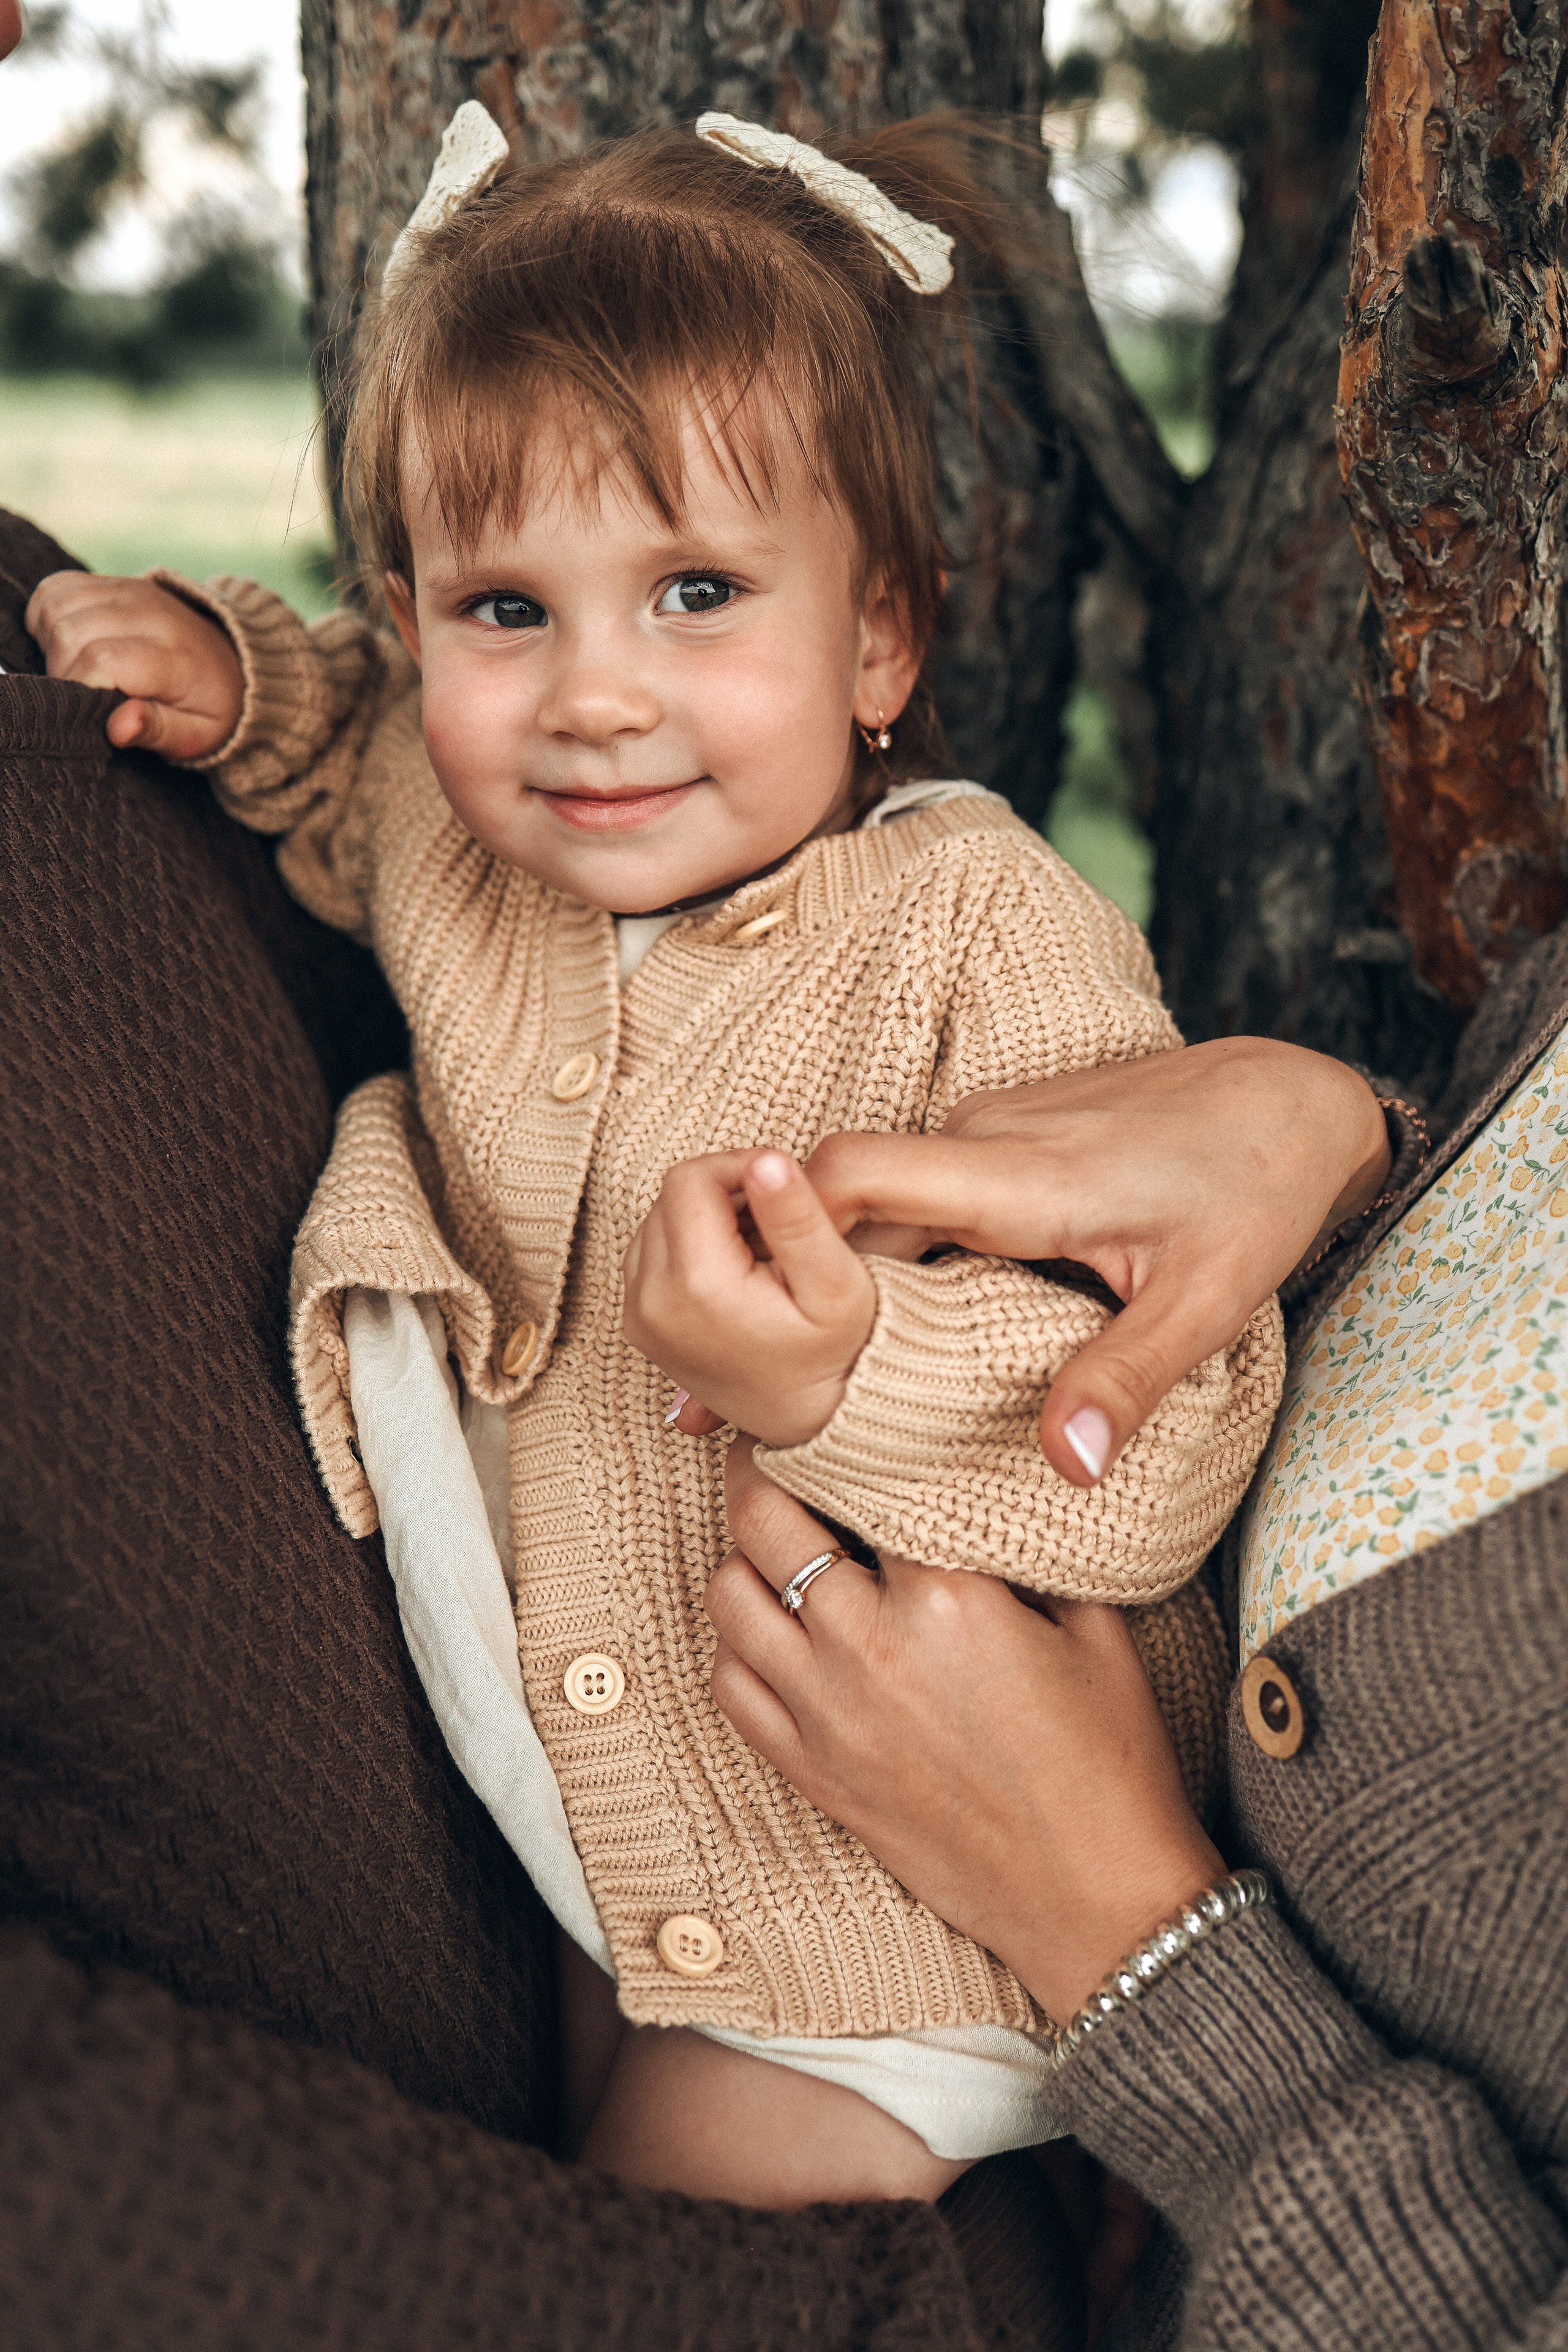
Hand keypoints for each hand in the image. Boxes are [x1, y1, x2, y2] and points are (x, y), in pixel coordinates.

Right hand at [26, 571, 243, 759]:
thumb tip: (118, 727)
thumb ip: (157, 730)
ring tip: (77, 669)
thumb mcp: (196, 736)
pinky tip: (68, 643)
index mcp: (173, 657)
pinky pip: (56, 588)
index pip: (99, 659)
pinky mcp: (114, 581)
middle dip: (61, 670)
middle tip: (84, 692)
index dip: (79, 687)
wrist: (230, 662)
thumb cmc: (208, 708)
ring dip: (51, 643)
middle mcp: (150, 613)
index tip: (91, 707)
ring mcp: (130, 590)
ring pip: (56, 607)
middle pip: (69, 632)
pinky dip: (47, 616)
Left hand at [622, 1149, 875, 1447]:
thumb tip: (768, 1161)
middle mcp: (652, 1303)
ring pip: (657, 1220)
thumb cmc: (839, 1358)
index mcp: (696, 1286)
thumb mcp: (837, 1286)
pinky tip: (736, 1263)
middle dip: (723, 1190)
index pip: (691, 1178)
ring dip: (704, 1215)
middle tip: (777, 1213)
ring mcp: (640, 1317)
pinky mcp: (640, 1325)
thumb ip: (798, 1218)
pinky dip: (689, 1243)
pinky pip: (651, 1253)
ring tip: (761, 1242)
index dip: (739, 1165)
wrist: (816, 1426)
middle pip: (669, 1196)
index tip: (783, 1183)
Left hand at [706, 1443, 1221, 2025]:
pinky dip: (738, 1644)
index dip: (851, 1437)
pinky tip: (774, 1628)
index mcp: (948, 1598)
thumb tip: (986, 1486)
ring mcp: (828, 1714)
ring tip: (775, 1536)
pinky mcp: (812, 1771)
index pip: (863, 1479)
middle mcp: (869, 1647)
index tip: (846, 1414)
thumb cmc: (1110, 1761)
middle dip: (763, 1468)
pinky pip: (731, 1686)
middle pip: (767, 1520)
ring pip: (729, 1597)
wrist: (1092, 1898)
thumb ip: (1030, 1548)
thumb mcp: (1095, 1626)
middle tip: (776, 1445)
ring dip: (744, 1555)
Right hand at [802, 1036, 1389, 1486]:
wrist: (1291, 1099)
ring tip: (808, 1368)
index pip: (852, 1177)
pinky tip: (889, 1318)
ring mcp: (991, 1127)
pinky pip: (919, 1191)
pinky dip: (889, 1253)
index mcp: (1019, 1175)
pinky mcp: (1005, 1134)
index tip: (753, 1327)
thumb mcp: (1207, 1299)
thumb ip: (1127, 1378)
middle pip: (843, 1200)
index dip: (783, 1239)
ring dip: (842, 1273)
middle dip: (792, 1283)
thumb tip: (1066, 1468)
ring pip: (880, 1200)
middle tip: (750, 1388)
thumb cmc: (1255, 1191)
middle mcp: (986, 1136)